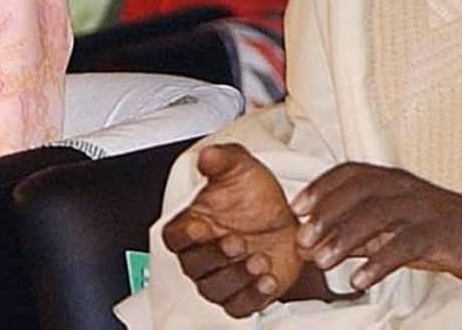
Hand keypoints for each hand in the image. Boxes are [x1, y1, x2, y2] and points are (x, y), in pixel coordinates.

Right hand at [162, 144, 302, 317]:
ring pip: (214, 290)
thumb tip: (207, 155)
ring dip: (236, 278)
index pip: (174, 237)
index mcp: (193, 224)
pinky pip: (238, 306)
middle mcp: (203, 253)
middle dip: (216, 257)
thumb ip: (222, 160)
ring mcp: (222, 276)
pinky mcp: (243, 294)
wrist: (287, 220)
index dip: (185, 235)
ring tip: (258, 260)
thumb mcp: (240, 167)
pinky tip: (267, 278)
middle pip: (193, 267)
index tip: (202, 227)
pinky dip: (252, 297)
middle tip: (238, 242)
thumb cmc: (256, 195)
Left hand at [291, 163, 461, 290]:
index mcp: (390, 180)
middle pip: (356, 193)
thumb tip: (317, 245)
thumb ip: (358, 234)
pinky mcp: (436, 232)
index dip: (320, 188)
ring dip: (344, 239)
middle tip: (301, 240)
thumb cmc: (438, 229)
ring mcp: (419, 208)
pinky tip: (359, 280)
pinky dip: (378, 262)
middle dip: (325, 215)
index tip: (296, 208)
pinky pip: (403, 245)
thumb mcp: (394, 227)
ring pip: (375, 216)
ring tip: (322, 262)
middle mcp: (402, 187)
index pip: (348, 174)